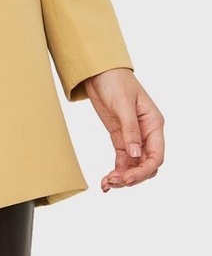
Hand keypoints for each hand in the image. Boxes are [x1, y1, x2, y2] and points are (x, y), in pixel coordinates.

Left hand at [83, 67, 164, 192]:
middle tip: (115, 181)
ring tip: (108, 184)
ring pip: (134, 166)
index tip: (129, 178)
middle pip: (146, 165)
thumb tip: (136, 155)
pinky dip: (116, 171)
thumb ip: (130, 130)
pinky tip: (106, 182)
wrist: (98, 71)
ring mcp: (133, 137)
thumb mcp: (123, 104)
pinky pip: (122, 161)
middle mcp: (147, 133)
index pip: (156, 155)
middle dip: (133, 176)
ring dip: (123, 177)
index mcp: (154, 124)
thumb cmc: (115, 81)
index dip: (145, 170)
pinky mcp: (120, 138)